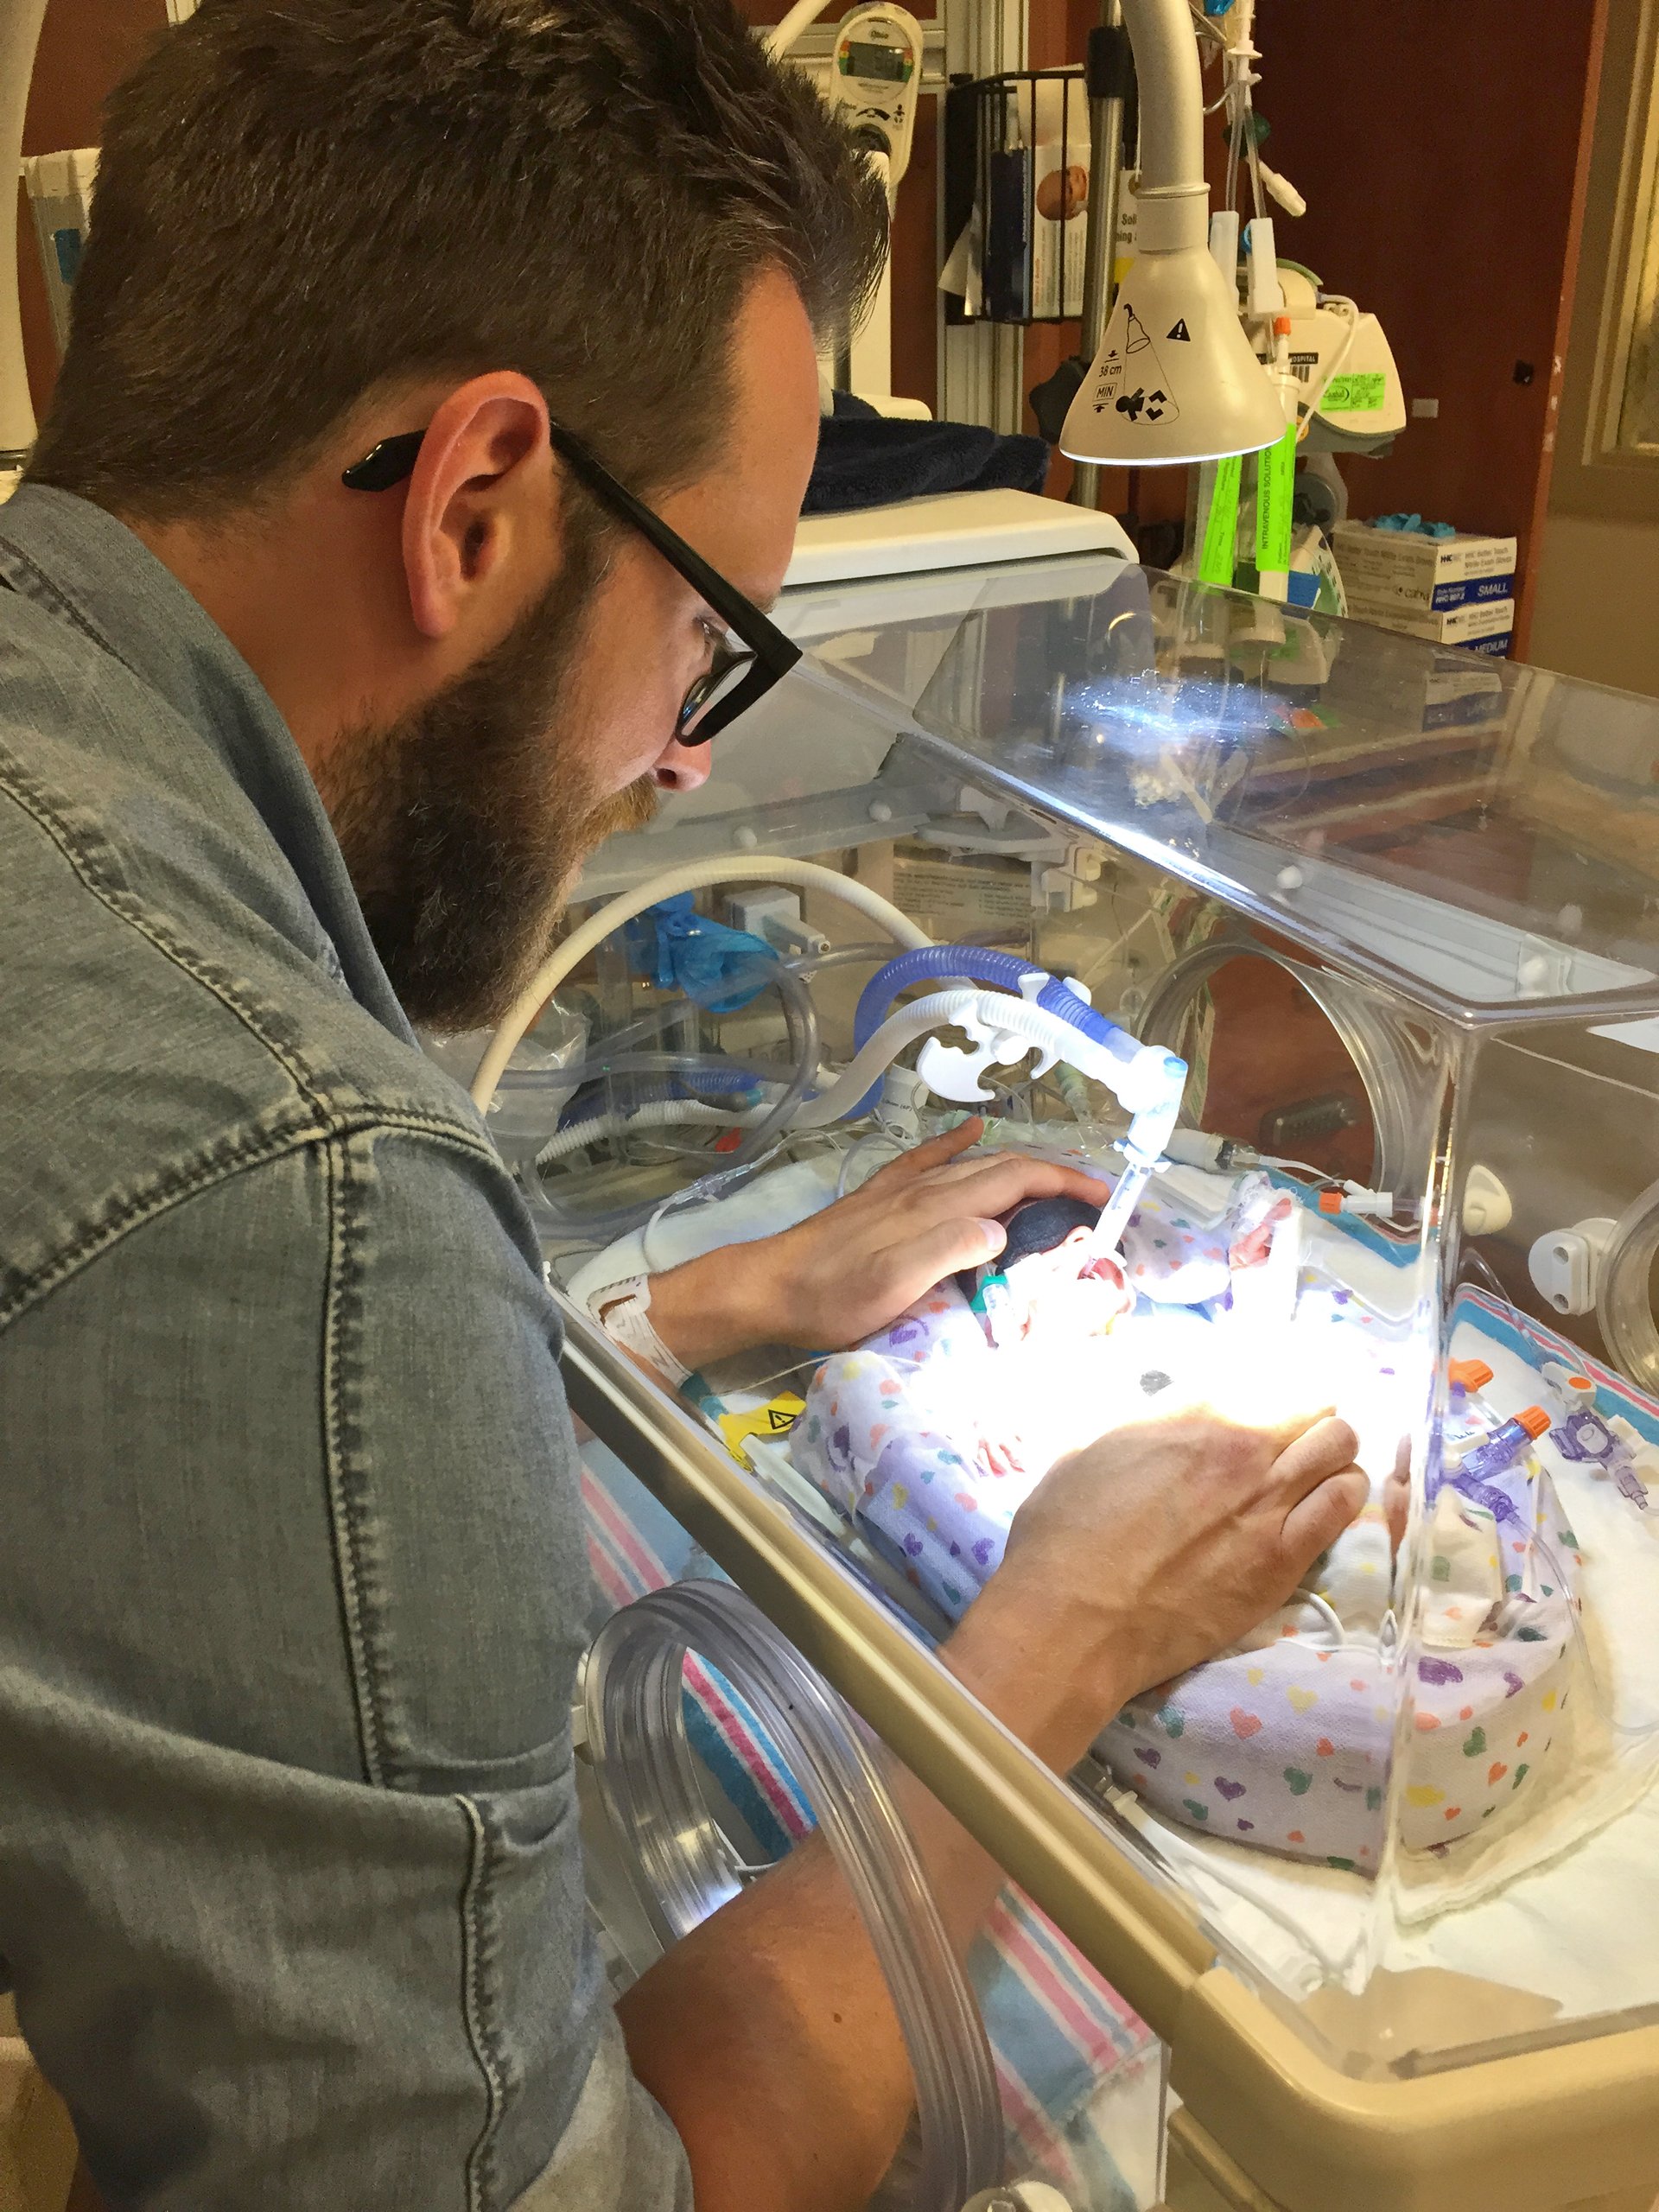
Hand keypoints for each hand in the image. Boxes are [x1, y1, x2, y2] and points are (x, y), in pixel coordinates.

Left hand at [645, 1119, 1109, 1366]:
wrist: (771, 1286)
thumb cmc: (833, 1297)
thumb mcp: (895, 1286)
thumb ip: (949, 1251)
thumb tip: (1002, 1228)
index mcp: (937, 1208)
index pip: (1017, 1181)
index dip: (1065, 1183)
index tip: (1104, 1199)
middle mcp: (925, 1188)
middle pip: (1003, 1168)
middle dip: (1055, 1175)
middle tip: (1094, 1199)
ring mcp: (901, 1188)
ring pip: (975, 1164)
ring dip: (1020, 1166)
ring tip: (1055, 1180)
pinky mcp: (880, 1196)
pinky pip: (928, 1158)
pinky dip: (957, 1143)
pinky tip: (972, 1131)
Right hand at [943, 1399, 1365, 1769]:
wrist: (1074, 1619)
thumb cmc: (1064, 1533)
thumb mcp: (1088, 1448)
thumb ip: (1143, 1424)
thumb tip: (1172, 1414)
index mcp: (1190, 1414)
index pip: (1262, 1375)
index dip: (1266, 1389)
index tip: (1261, 1404)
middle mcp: (1241, 1448)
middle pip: (1316, 1408)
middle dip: (1309, 1418)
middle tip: (1291, 1441)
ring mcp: (1270, 1504)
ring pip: (1341, 1450)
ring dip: (1330, 1455)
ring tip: (1310, 1476)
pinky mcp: (1284, 1559)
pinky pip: (1343, 1505)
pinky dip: (1340, 1495)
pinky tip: (1320, 1506)